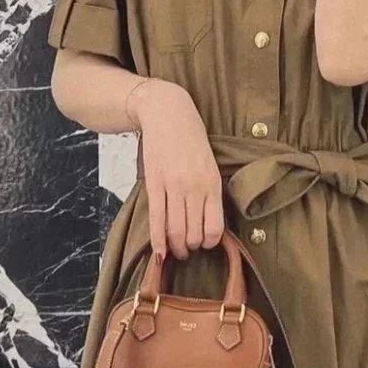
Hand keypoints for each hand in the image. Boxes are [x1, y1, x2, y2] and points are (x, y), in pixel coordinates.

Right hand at [131, 80, 224, 260]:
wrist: (168, 114)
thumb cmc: (192, 139)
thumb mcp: (210, 163)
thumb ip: (210, 191)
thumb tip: (209, 223)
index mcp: (213, 182)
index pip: (215, 227)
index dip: (210, 243)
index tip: (205, 244)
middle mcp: (194, 187)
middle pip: (193, 233)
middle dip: (190, 248)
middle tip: (188, 250)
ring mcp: (172, 186)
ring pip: (175, 230)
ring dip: (176, 248)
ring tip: (176, 252)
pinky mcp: (153, 184)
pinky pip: (156, 219)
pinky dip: (158, 241)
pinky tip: (159, 253)